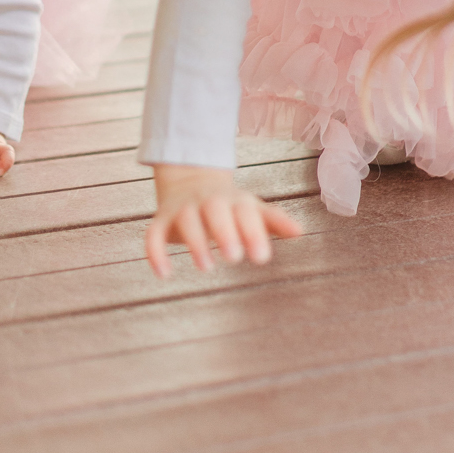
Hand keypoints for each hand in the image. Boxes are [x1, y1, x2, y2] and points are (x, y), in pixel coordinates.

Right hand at [146, 163, 302, 278]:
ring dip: (195, 240)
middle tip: (235, 257)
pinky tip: (164, 274)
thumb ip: (274, 221)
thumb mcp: (252, 209)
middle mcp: (208, 203)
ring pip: (186, 220)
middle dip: (224, 231)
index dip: (253, 233)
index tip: (262, 258)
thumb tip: (300, 232)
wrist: (189, 179)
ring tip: (207, 266)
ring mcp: (183, 210)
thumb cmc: (229, 205)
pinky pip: (153, 233)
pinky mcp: (162, 221)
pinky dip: (155, 252)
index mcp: (234, 201)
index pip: (245, 213)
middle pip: (214, 211)